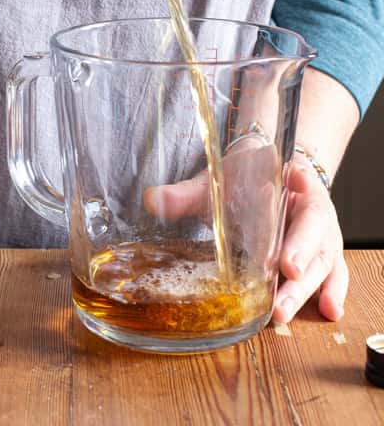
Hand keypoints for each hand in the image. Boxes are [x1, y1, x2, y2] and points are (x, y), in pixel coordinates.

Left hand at [143, 143, 347, 322]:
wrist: (271, 176)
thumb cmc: (245, 179)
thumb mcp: (218, 180)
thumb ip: (188, 192)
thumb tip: (152, 200)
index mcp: (290, 178)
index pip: (298, 177)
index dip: (297, 183)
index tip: (292, 182)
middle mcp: (312, 206)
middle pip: (313, 229)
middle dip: (300, 254)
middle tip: (286, 275)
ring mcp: (322, 233)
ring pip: (322, 258)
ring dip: (306, 286)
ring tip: (283, 309)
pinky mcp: (323, 255)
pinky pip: (334, 273)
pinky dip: (334, 291)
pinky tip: (329, 311)